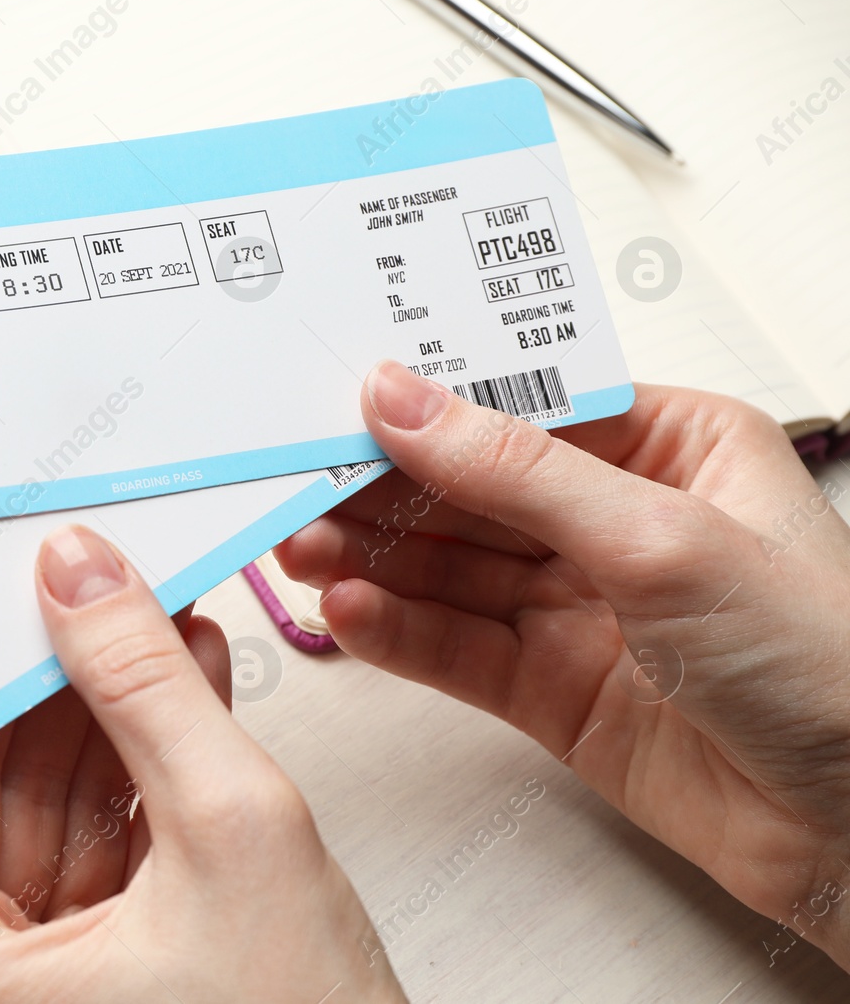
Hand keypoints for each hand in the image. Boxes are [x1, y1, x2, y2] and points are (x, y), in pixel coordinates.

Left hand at [0, 525, 407, 1002]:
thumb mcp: (227, 832)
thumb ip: (147, 691)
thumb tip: (84, 580)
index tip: (18, 582)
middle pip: (4, 785)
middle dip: (66, 676)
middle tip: (99, 578)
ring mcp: (50, 979)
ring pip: (65, 803)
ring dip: (119, 708)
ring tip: (157, 610)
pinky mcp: (116, 967)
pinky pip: (114, 839)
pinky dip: (153, 765)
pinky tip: (188, 679)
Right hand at [276, 361, 849, 968]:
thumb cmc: (829, 666)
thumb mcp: (661, 537)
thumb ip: (516, 472)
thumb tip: (406, 402)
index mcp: (671, 447)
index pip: (522, 408)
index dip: (430, 406)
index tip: (340, 402)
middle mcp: (619, 521)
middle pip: (471, 490)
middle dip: (382, 490)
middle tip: (295, 484)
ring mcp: (581, 608)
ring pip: (450, 569)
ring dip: (372, 560)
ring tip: (300, 550)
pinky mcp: (552, 689)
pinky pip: (455, 647)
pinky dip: (397, 630)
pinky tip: (347, 612)